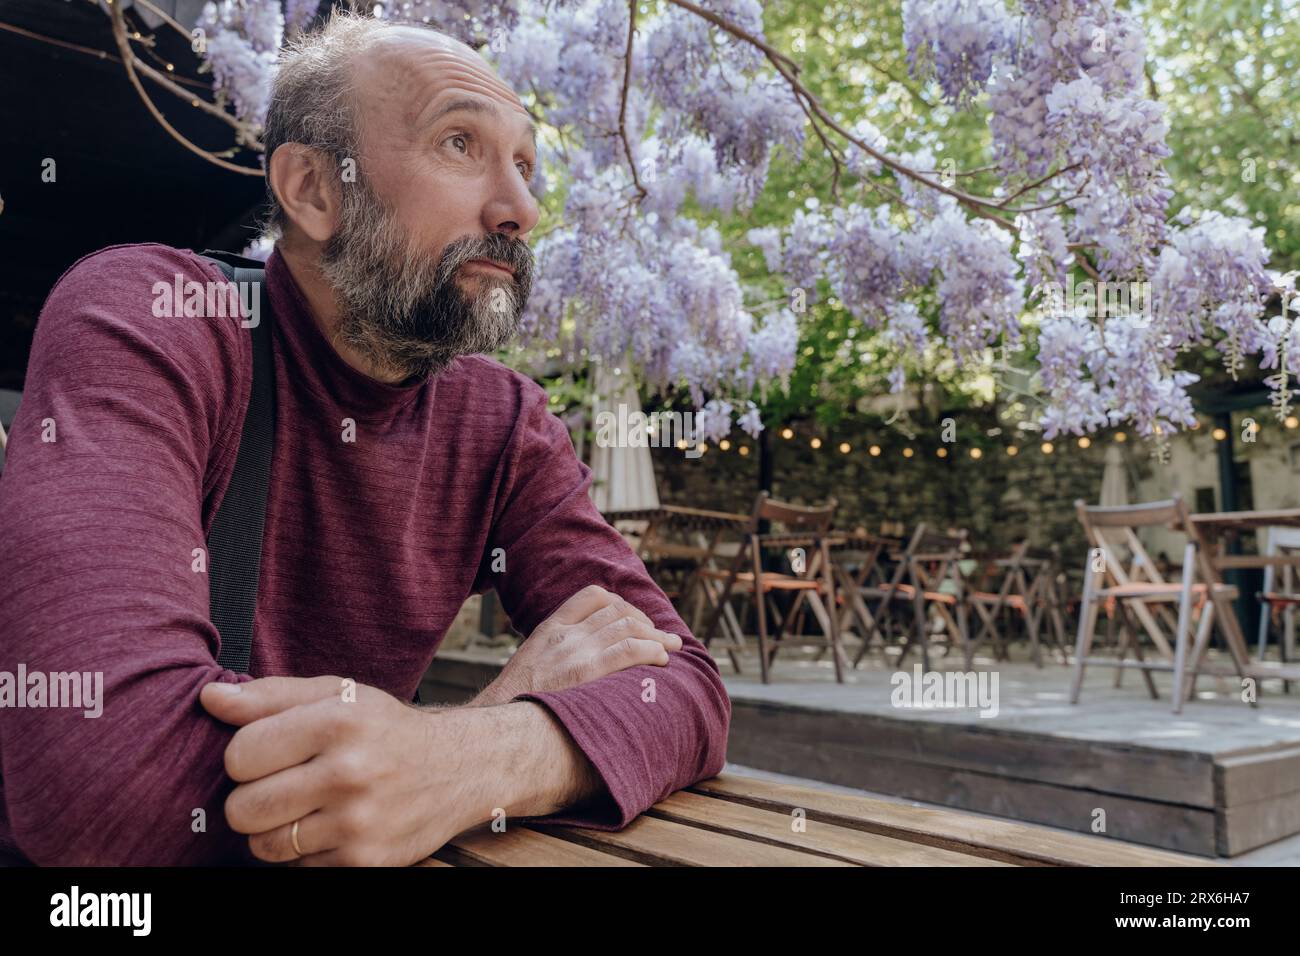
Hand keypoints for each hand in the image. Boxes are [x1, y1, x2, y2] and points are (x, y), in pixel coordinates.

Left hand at [200, 676, 478, 865]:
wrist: (458, 768)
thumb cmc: (384, 728)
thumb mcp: (337, 695)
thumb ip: (271, 696)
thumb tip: (210, 699)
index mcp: (337, 721)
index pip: (239, 755)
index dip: (246, 756)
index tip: (270, 752)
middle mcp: (349, 772)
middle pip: (243, 808)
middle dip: (253, 798)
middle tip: (284, 784)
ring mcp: (357, 822)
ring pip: (263, 845)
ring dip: (276, 829)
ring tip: (306, 806)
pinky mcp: (364, 861)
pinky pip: (296, 868)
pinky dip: (305, 851)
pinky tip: (332, 826)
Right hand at [473, 584, 682, 705]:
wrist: (499, 720)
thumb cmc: (515, 702)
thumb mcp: (531, 663)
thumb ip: (555, 653)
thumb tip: (578, 663)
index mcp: (550, 627)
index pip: (591, 596)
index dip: (620, 602)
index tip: (633, 617)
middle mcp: (566, 633)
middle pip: (616, 611)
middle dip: (644, 620)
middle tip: (661, 635)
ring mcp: (576, 651)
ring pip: (628, 628)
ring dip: (656, 636)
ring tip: (671, 647)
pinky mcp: (587, 672)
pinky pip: (628, 650)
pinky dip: (650, 650)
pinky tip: (661, 659)